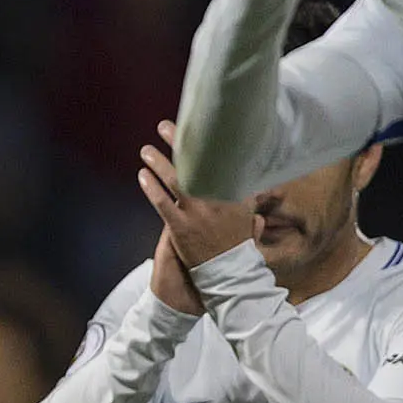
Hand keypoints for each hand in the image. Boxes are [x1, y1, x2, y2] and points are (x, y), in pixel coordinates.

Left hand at [138, 125, 256, 297]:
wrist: (229, 276)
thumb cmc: (239, 249)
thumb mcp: (249, 222)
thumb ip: (251, 203)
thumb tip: (260, 187)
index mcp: (234, 194)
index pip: (220, 162)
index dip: (208, 144)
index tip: (199, 127)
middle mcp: (216, 199)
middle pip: (195, 163)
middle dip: (178, 143)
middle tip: (164, 126)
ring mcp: (197, 213)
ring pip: (175, 180)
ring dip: (158, 162)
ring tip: (146, 149)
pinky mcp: (180, 227)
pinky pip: (161, 202)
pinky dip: (151, 187)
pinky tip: (142, 175)